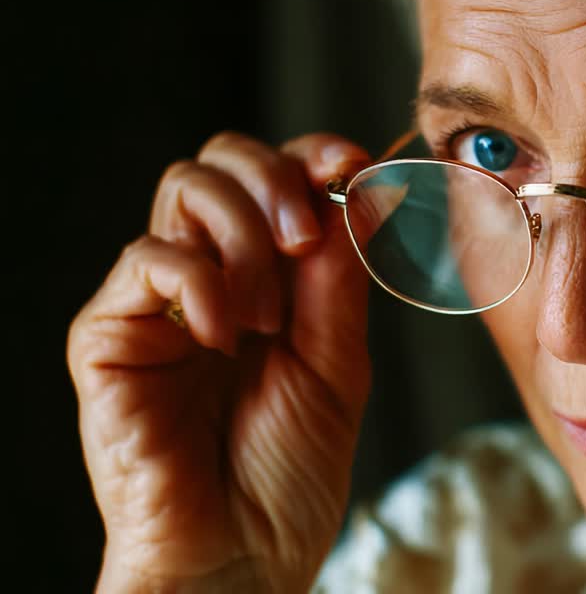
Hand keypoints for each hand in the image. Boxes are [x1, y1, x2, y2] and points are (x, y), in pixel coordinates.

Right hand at [69, 132, 372, 592]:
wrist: (241, 555)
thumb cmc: (289, 474)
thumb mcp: (338, 362)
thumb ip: (340, 277)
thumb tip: (353, 189)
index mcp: (270, 279)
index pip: (279, 178)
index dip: (313, 155)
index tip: (352, 163)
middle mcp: (211, 276)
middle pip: (223, 160)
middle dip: (275, 179)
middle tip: (305, 242)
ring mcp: (158, 300)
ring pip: (185, 189)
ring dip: (245, 237)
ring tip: (265, 320)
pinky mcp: (110, 332)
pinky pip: (148, 258)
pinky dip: (200, 283)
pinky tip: (223, 338)